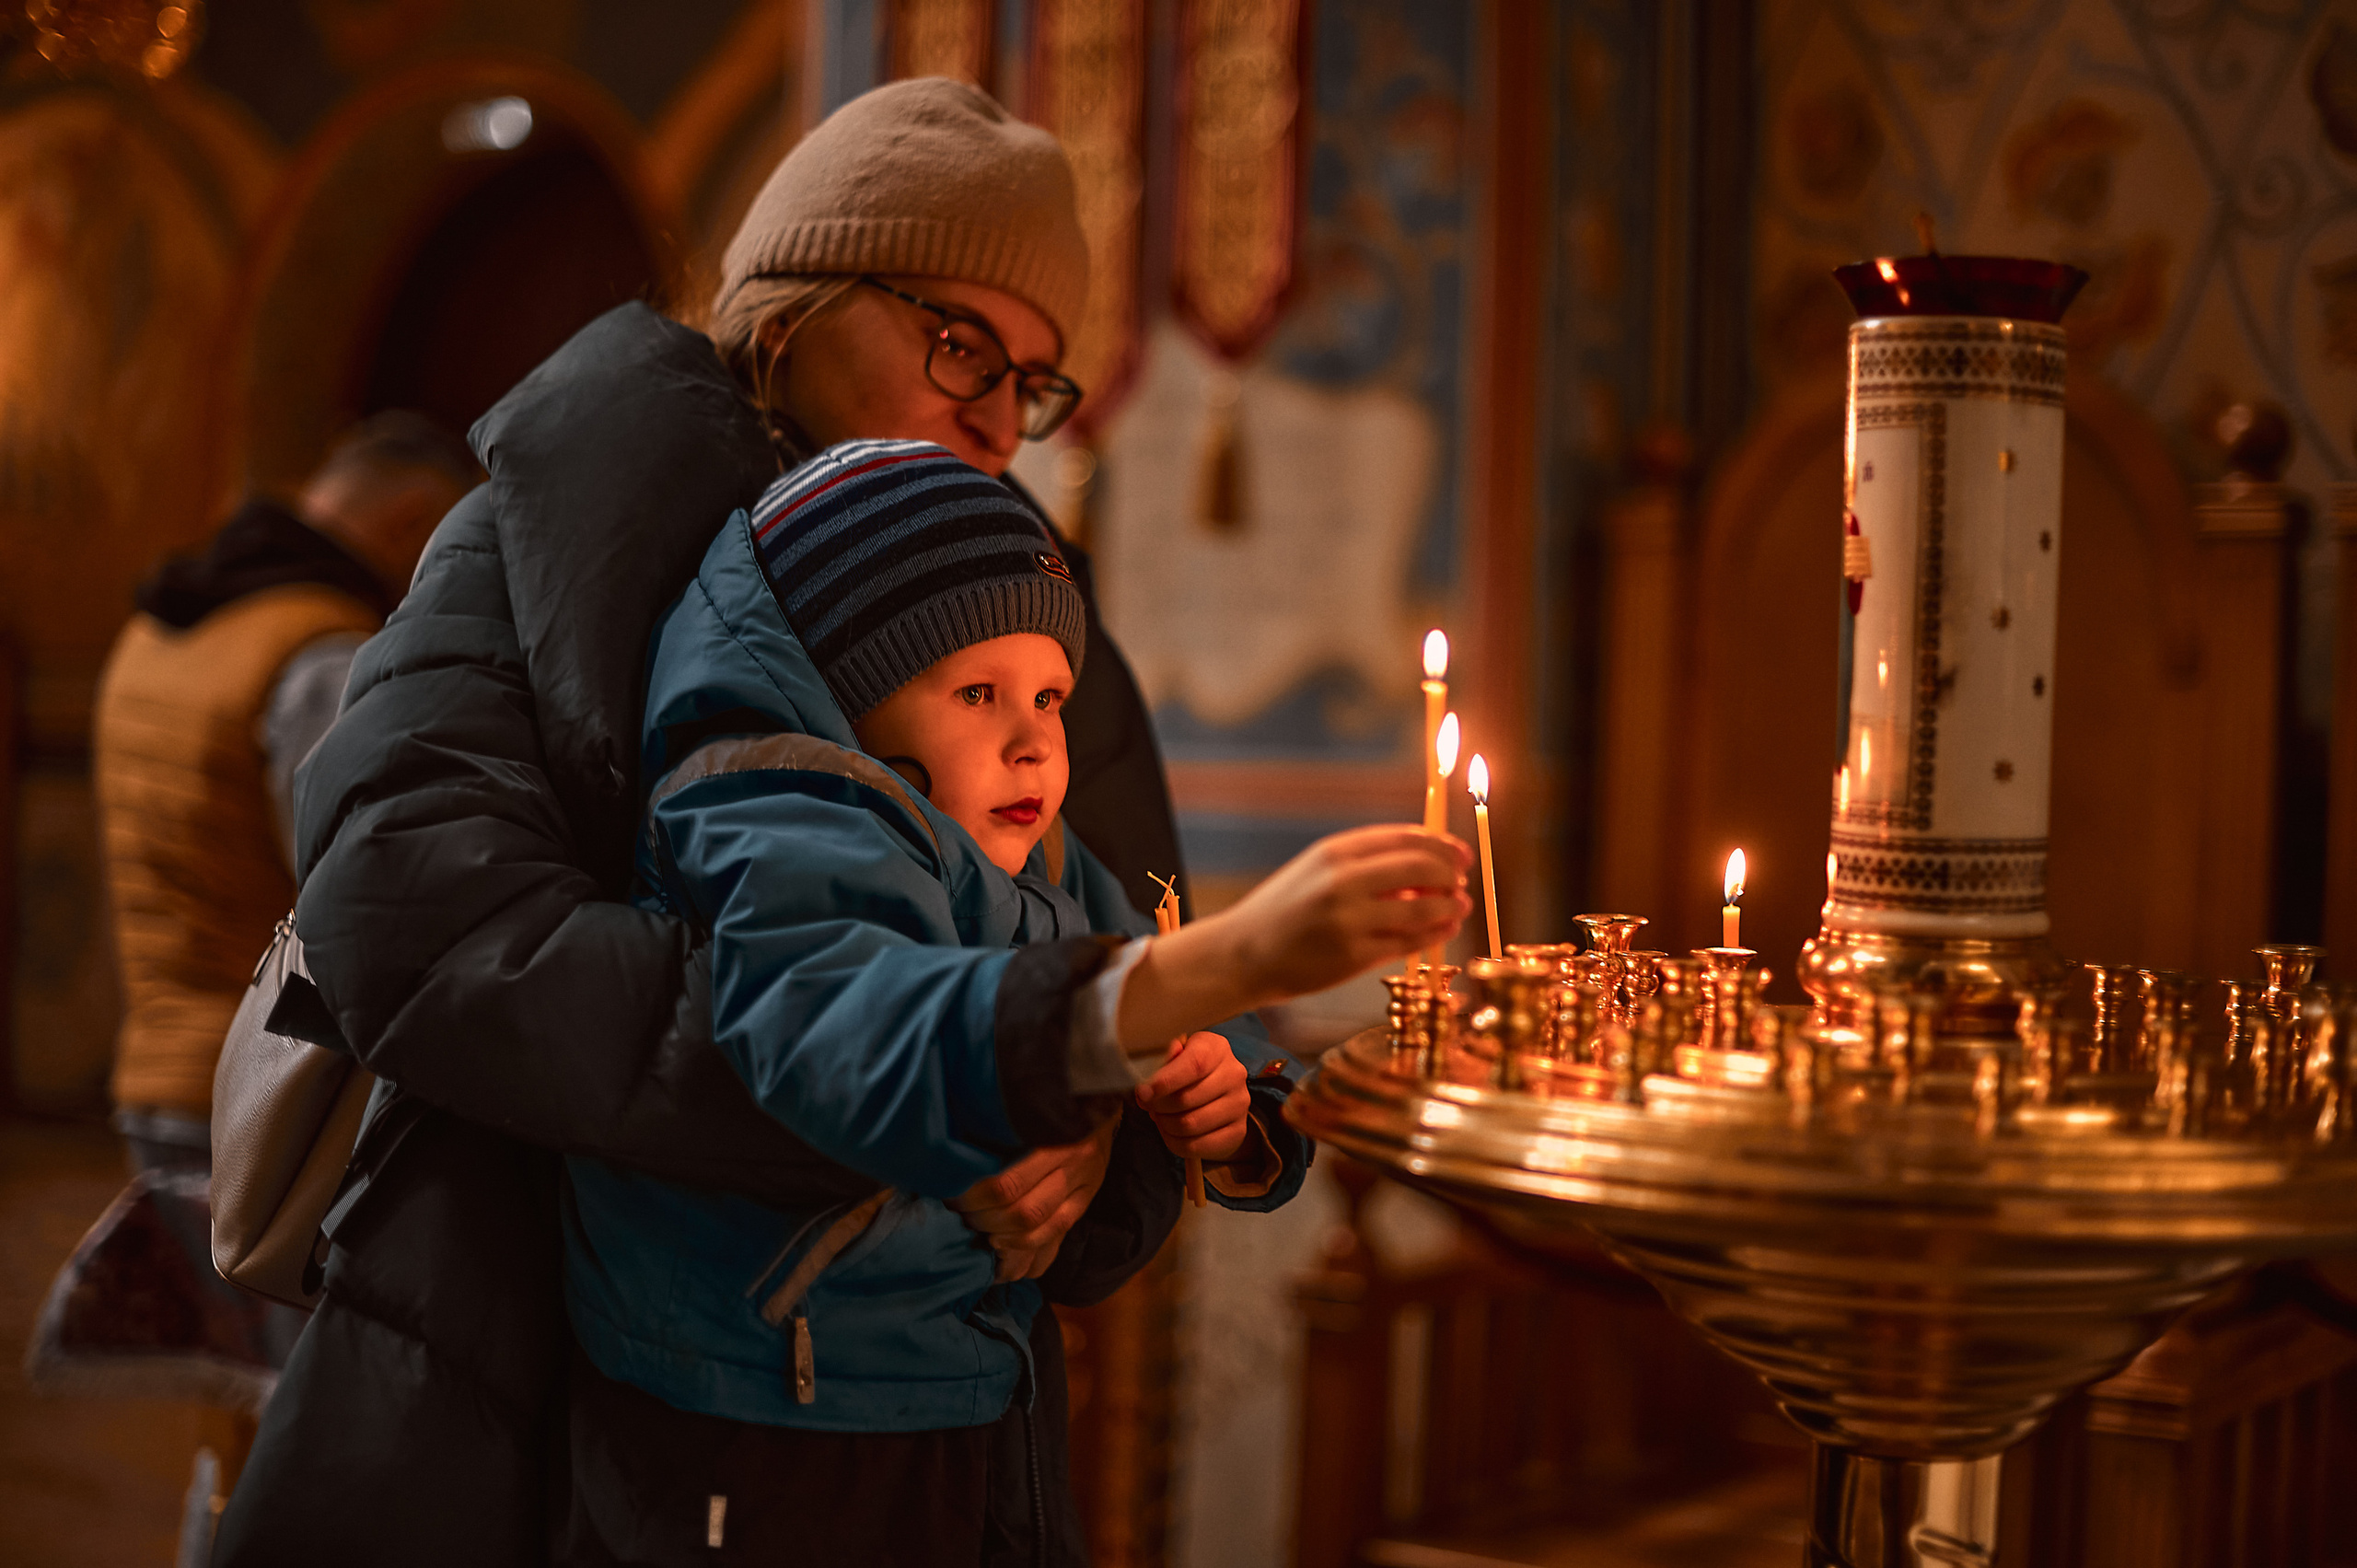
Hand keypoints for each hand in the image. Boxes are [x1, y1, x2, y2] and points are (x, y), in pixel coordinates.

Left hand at [948, 1114, 1117, 1281]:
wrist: (1096, 1097)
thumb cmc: (1047, 1101)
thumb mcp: (1024, 1107)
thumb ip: (997, 1130)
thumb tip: (955, 1155)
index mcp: (1053, 1137)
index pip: (1006, 1185)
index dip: (973, 1197)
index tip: (952, 1191)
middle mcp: (1073, 1165)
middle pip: (1021, 1212)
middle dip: (983, 1219)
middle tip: (962, 1212)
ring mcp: (1082, 1188)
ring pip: (1037, 1231)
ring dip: (1000, 1239)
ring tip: (980, 1231)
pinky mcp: (1084, 1204)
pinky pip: (1055, 1240)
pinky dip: (1024, 1254)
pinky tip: (1002, 1252)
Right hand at [1117, 825, 1469, 1047]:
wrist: (1243, 952)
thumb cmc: (1284, 910)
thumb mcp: (1316, 870)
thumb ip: (1364, 863)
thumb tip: (1425, 863)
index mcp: (1334, 852)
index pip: (1404, 838)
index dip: (1441, 845)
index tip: (1460, 855)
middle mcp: (1342, 881)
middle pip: (1420, 867)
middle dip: (1451, 874)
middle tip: (1461, 881)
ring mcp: (1349, 920)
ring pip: (1422, 907)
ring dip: (1450, 906)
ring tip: (1460, 907)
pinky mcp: (1353, 956)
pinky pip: (1409, 942)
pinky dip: (1435, 934)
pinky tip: (1446, 930)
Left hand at [1137, 1032, 1249, 1161]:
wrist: (1217, 1092)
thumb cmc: (1187, 1070)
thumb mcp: (1174, 1056)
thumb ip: (1159, 1063)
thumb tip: (1148, 1084)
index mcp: (1216, 1048)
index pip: (1194, 1064)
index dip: (1165, 1081)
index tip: (1143, 1091)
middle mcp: (1234, 1074)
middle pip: (1186, 1099)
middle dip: (1158, 1106)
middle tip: (1148, 1104)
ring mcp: (1239, 1104)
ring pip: (1189, 1125)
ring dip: (1165, 1124)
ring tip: (1160, 1116)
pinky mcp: (1237, 1131)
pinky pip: (1194, 1147)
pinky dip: (1174, 1142)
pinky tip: (1171, 1131)